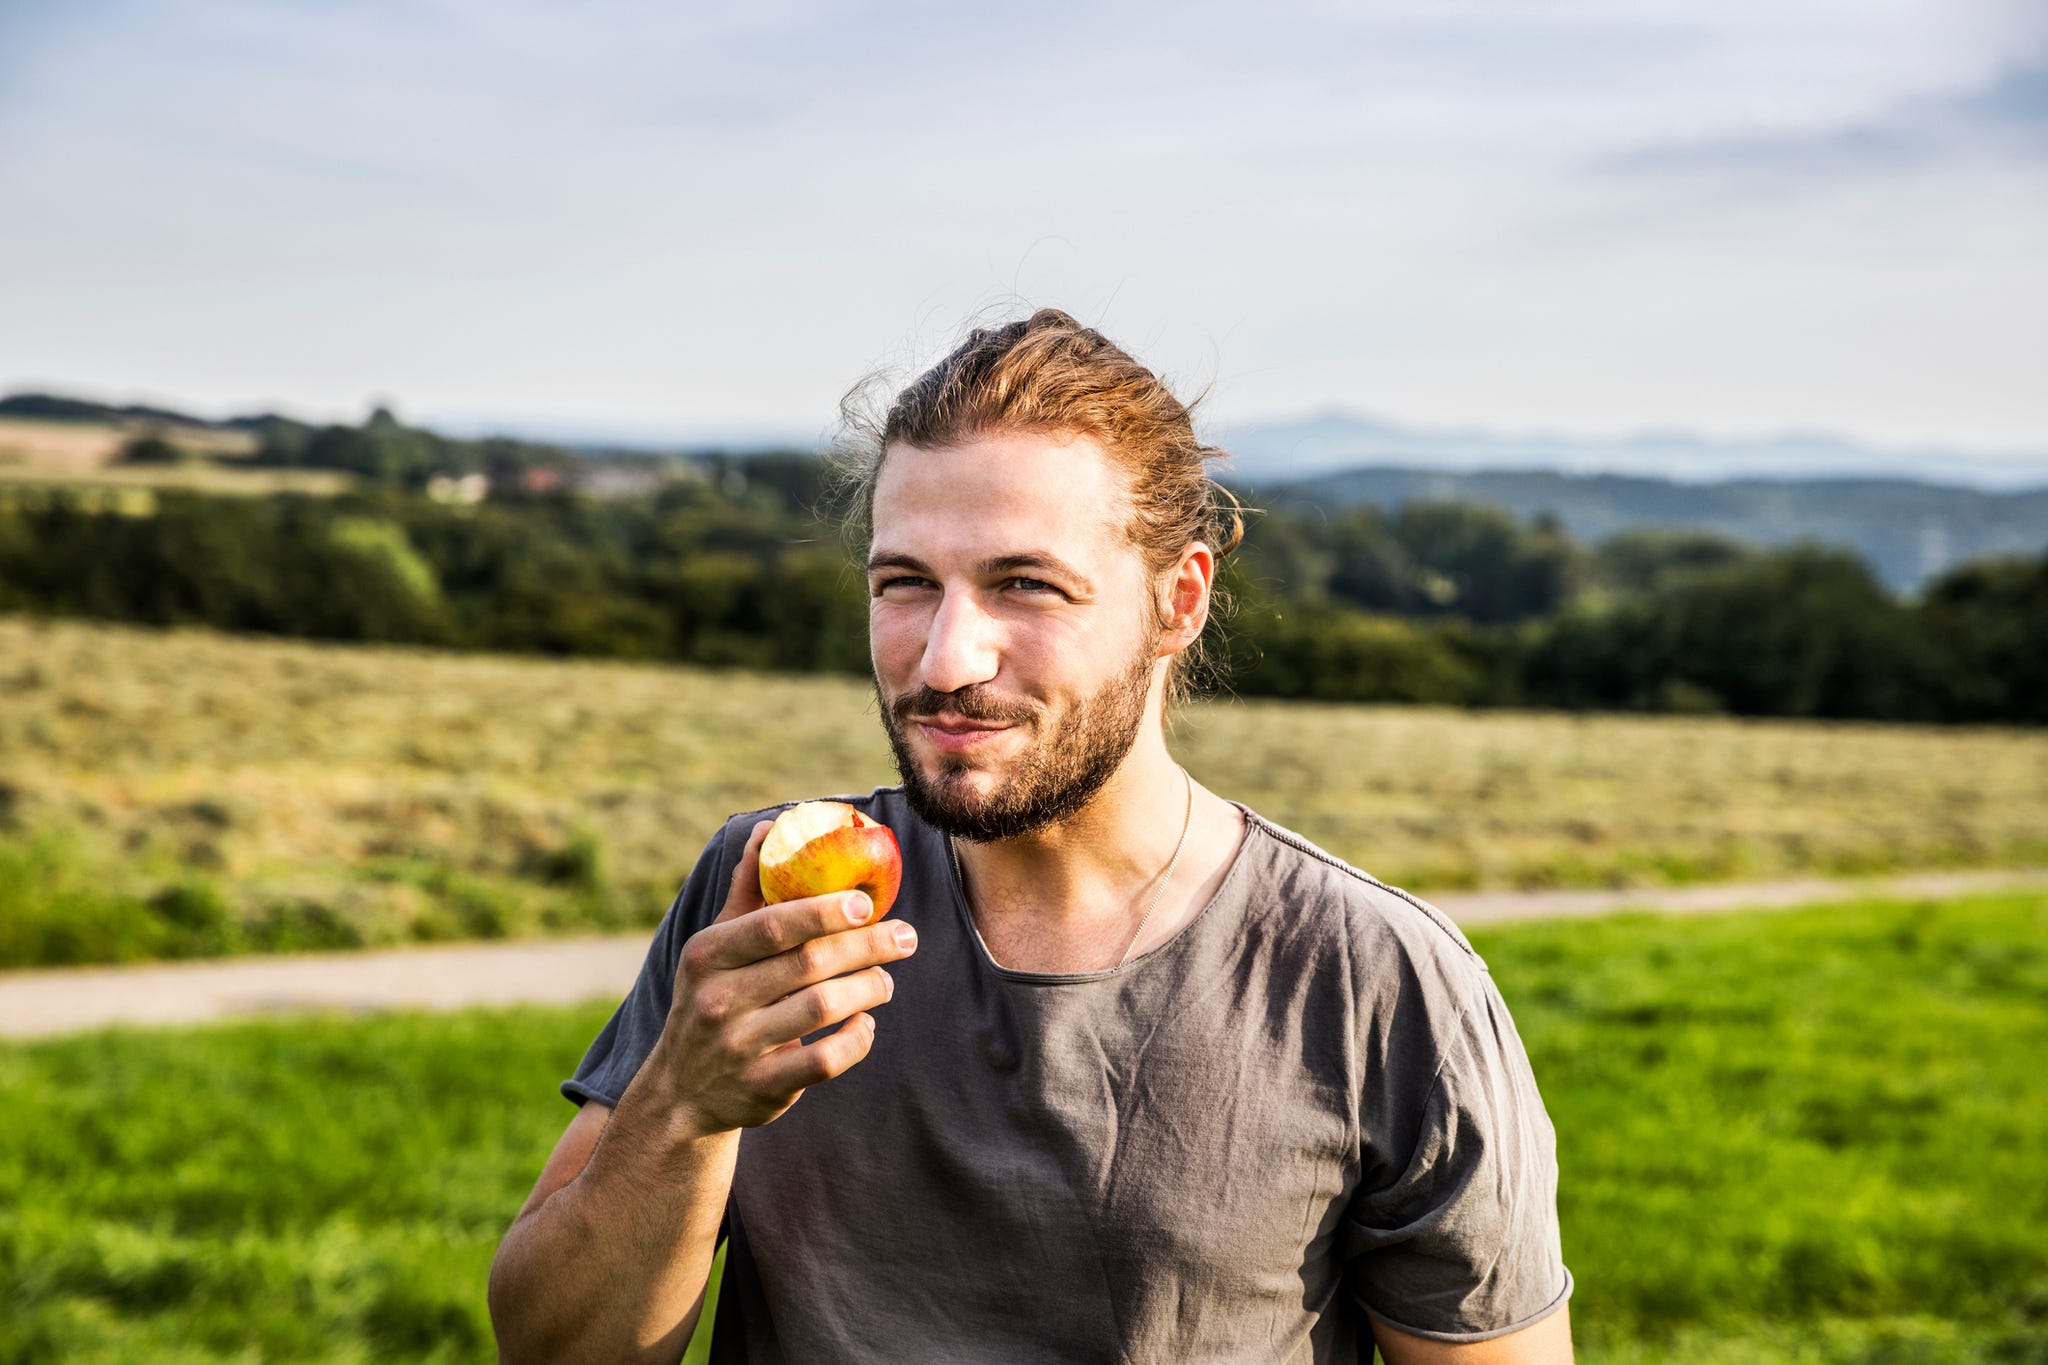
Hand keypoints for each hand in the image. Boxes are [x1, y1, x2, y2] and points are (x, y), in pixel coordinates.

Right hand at [658, 821, 918, 1135]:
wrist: (680, 1091)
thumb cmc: (711, 999)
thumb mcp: (716, 947)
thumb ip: (746, 889)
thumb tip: (770, 827)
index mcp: (708, 954)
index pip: (773, 924)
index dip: (824, 911)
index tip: (867, 903)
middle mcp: (717, 999)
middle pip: (809, 964)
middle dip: (867, 946)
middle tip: (905, 937)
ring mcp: (737, 1047)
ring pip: (822, 1009)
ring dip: (868, 989)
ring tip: (885, 980)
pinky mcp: (761, 1088)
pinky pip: (824, 1061)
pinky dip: (855, 1040)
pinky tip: (865, 1023)